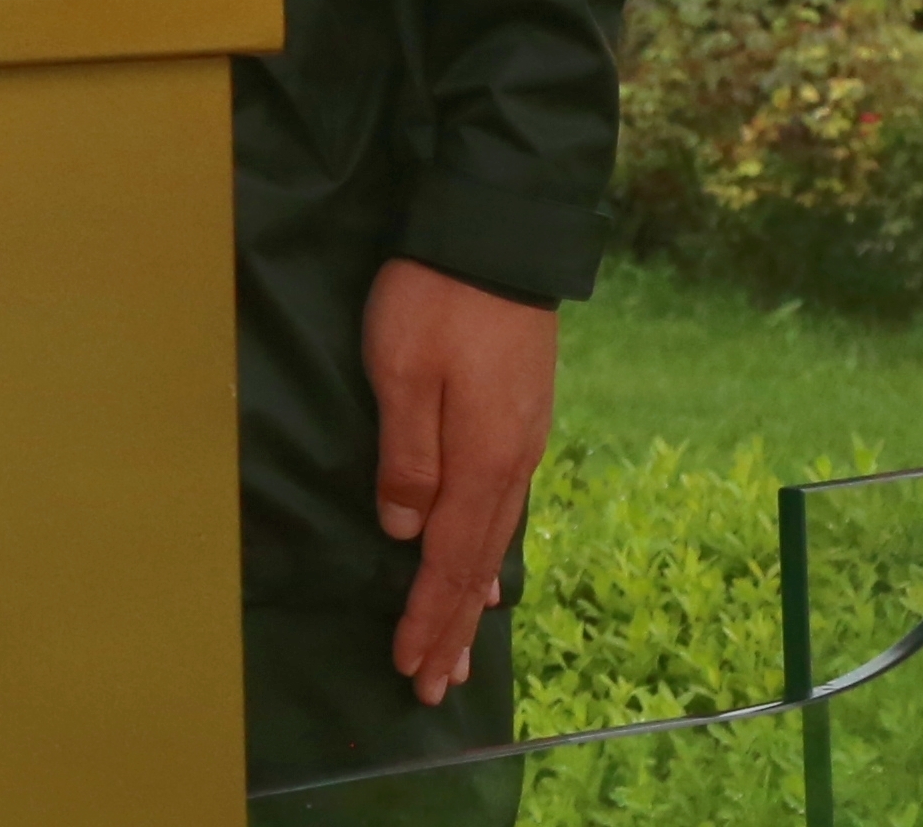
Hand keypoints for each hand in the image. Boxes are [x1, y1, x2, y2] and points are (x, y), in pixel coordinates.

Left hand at [365, 255, 557, 703]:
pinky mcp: (520, 419)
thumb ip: (405, 455)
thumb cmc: (435, 298)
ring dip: (471, 598)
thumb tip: (403, 531)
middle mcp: (510, 463)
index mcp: (480, 460)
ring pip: (494, 539)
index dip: (427, 618)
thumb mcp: (401, 370)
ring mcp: (521, 441)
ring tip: (460, 650)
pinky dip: (489, 550)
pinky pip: (504, 507)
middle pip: (476, 563)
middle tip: (433, 686)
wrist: (495, 235)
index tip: (410, 669)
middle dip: (451, 628)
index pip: (447, 561)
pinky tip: (485, 567)